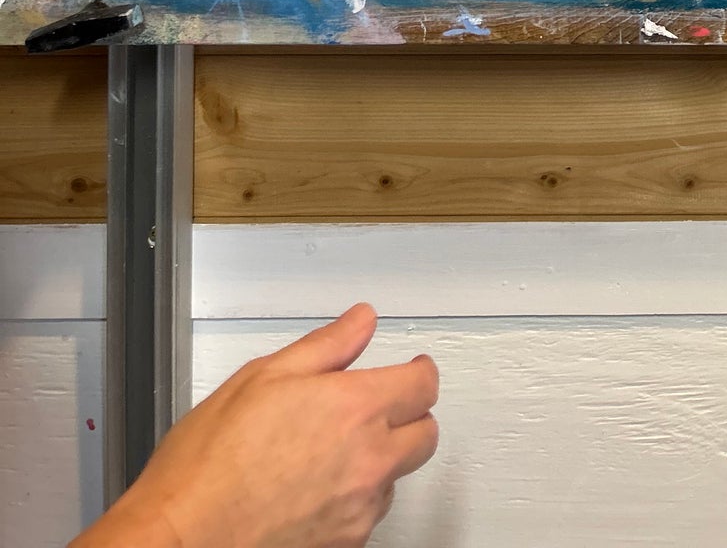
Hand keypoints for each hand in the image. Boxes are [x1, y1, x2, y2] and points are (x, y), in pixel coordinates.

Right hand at [76, 305, 437, 547]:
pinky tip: (318, 488)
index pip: (423, 385)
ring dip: (381, 460)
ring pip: (397, 477)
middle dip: (410, 415)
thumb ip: (326, 346)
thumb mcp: (262, 376)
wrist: (181, 538)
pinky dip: (356, 499)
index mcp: (354, 408)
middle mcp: (368, 460)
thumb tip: (361, 322)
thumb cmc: (208, 465)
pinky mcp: (344, 544)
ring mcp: (359, 509)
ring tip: (334, 451)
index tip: (412, 368)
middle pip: (425, 434)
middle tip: (381, 406)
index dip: (419, 372)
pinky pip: (369, 515)